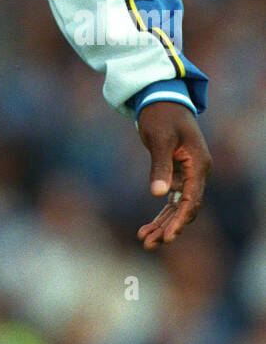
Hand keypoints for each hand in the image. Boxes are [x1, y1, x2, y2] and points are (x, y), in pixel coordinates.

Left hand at [136, 101, 211, 250]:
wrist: (161, 99)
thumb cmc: (161, 116)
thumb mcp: (160, 139)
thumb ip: (160, 166)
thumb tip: (159, 194)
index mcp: (198, 165)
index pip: (192, 200)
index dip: (180, 220)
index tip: (168, 236)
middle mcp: (197, 174)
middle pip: (185, 208)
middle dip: (168, 227)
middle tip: (148, 244)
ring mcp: (188, 176)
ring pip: (177, 208)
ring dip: (162, 224)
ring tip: (144, 240)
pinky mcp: (176, 175)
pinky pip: (170, 200)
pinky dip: (160, 214)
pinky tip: (146, 227)